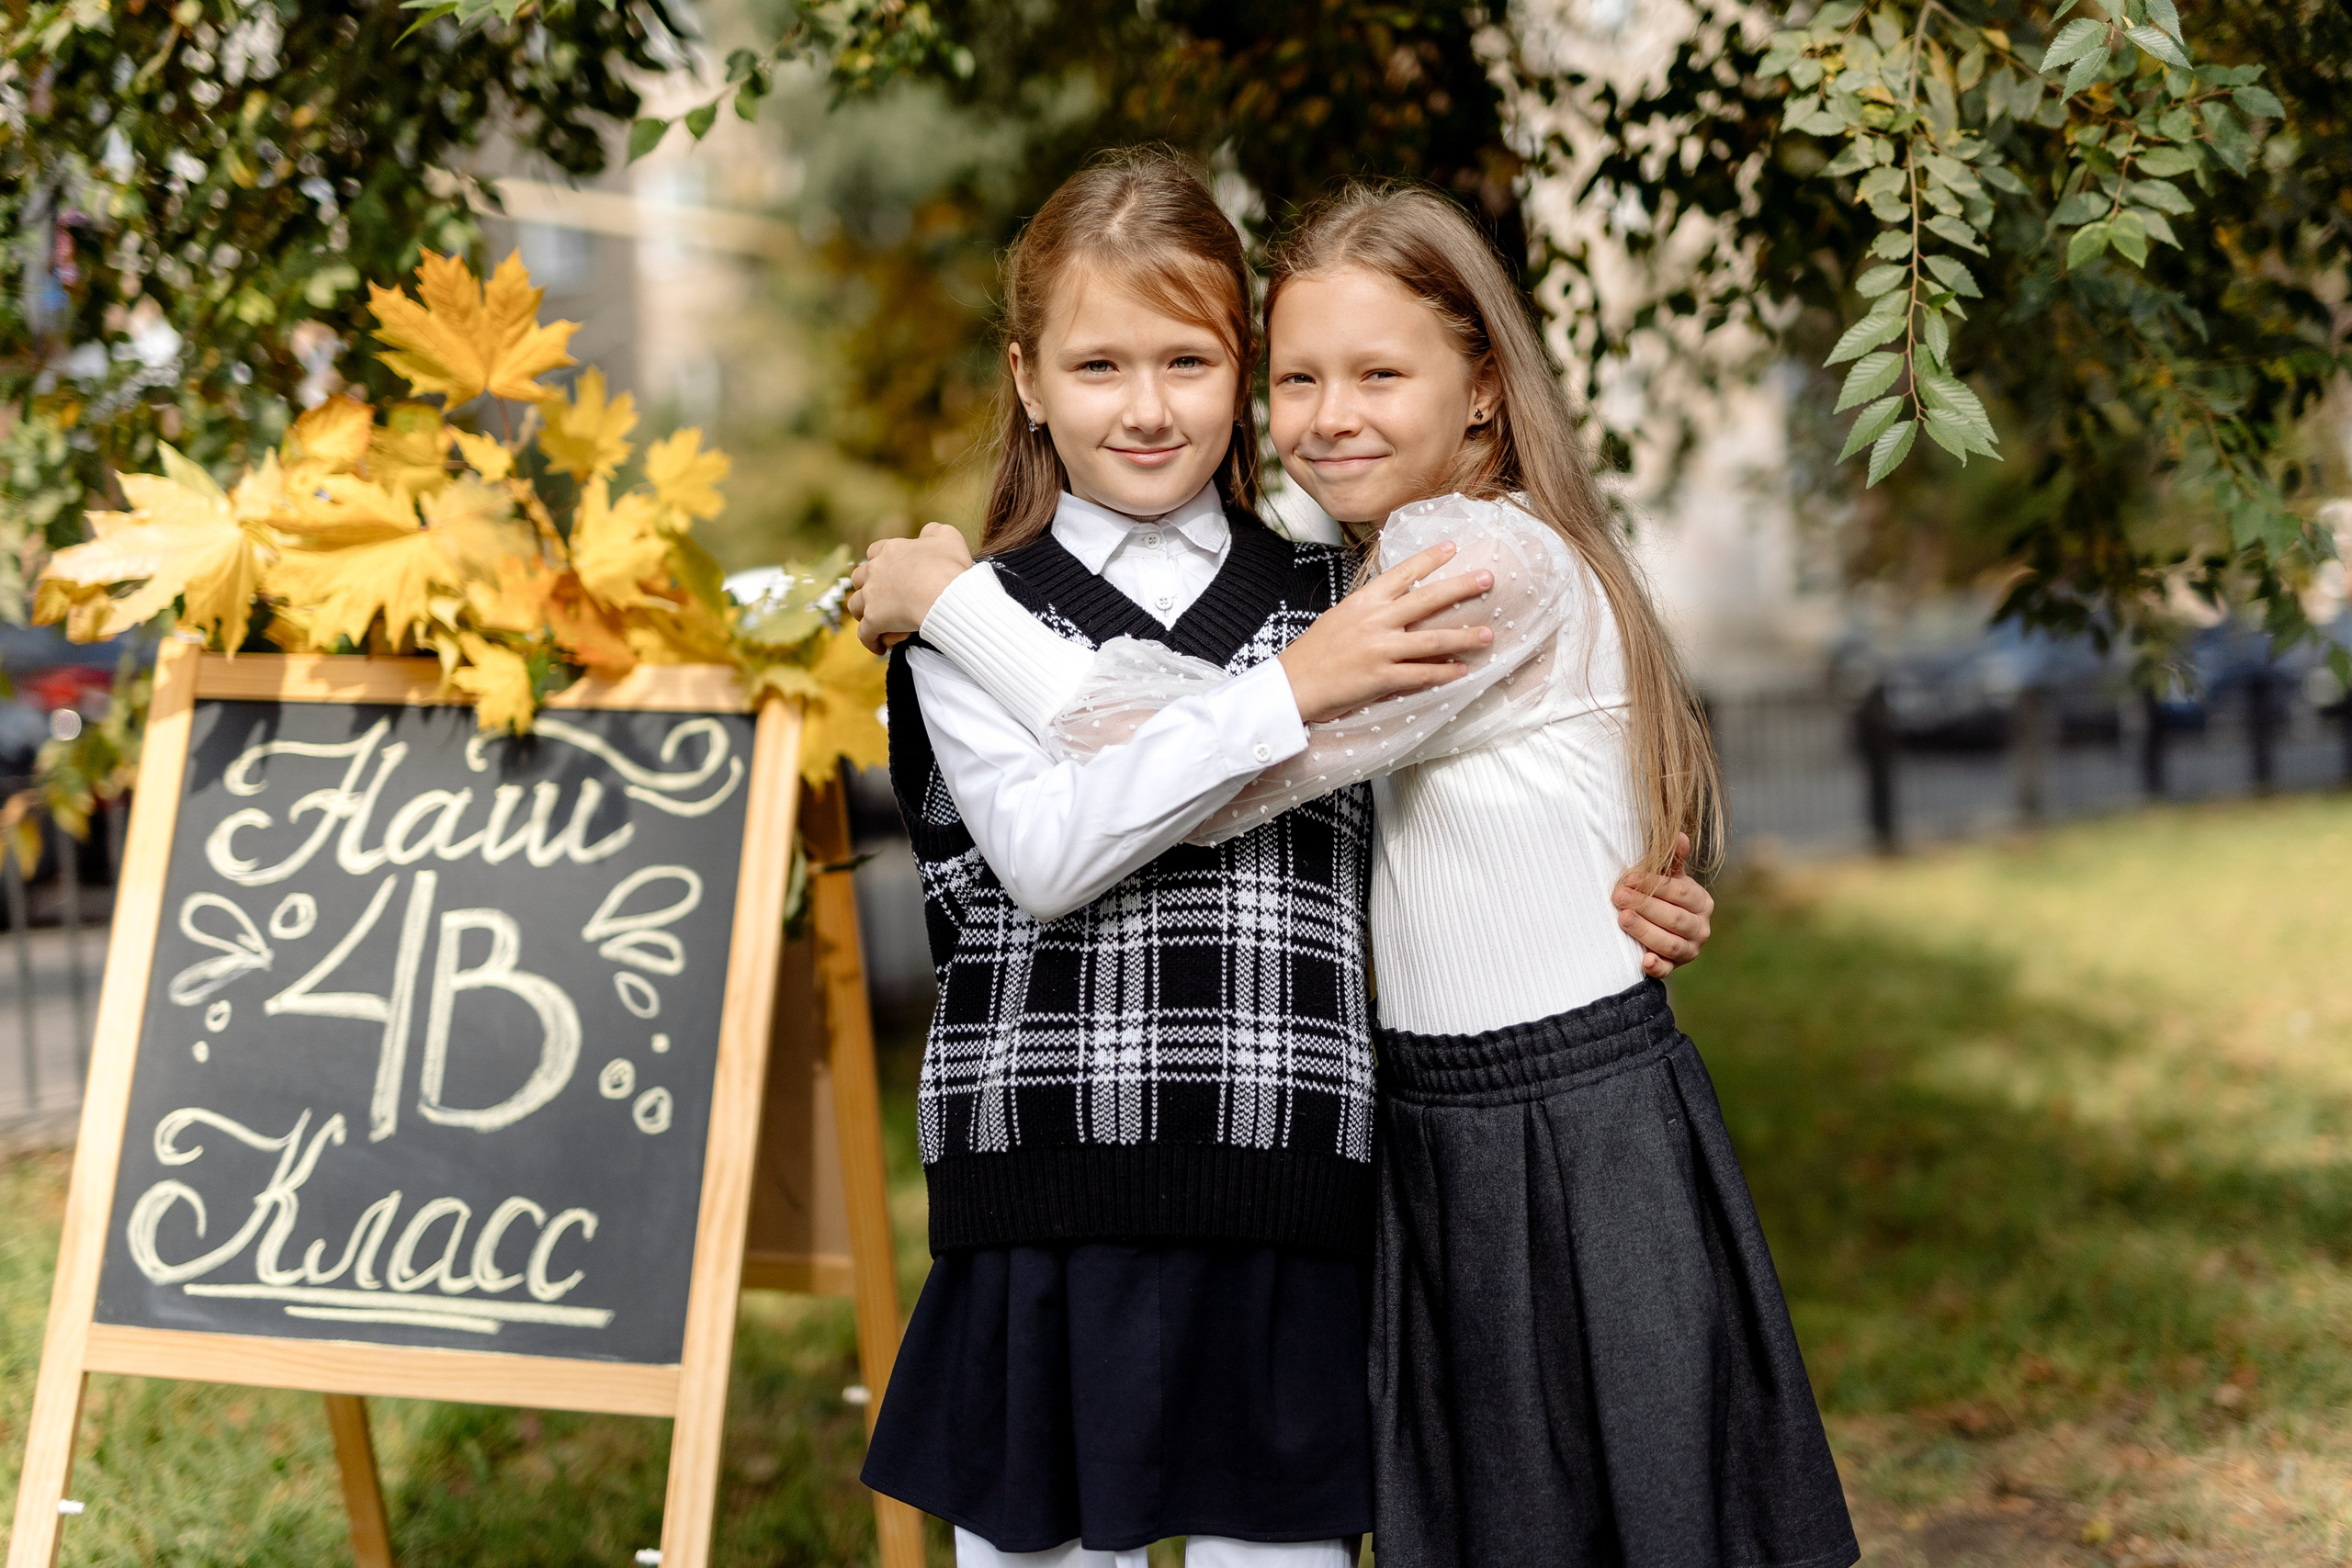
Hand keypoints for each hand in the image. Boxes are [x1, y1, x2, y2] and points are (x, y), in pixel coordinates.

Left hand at [846, 523, 974, 654]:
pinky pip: (864, 634)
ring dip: (863, 613)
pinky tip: (880, 648)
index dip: (880, 561)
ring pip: (855, 605)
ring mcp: (872, 596)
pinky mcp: (874, 620)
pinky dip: (870, 641)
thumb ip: (934, 531)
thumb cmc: (950, 567)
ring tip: (876, 623)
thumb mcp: (948, 537)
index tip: (890, 570)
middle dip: (866, 586)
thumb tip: (925, 534)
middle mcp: (876, 570)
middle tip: (880, 598)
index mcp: (891, 550)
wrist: (946, 595)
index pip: (875, 551)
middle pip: (858, 577)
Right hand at [1275, 541, 1498, 723]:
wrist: (1291, 685)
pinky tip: (1461, 671)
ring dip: (1464, 637)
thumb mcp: (1339, 617)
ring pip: (1432, 641)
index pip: (1402, 573)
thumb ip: (1368, 608)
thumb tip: (1393, 600)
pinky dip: (1444, 673)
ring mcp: (1379, 650)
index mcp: (1364, 602)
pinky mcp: (1381, 678)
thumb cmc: (1313, 652)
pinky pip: (1421, 675)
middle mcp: (1375, 621)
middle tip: (1489, 578)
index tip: (1453, 547)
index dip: (1429, 559)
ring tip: (1489, 634)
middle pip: (1427, 599)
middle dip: (1461, 587)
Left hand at [1613, 833, 1714, 977]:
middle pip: (1675, 919)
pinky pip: (1667, 970)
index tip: (1629, 878)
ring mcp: (1689, 950)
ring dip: (1645, 931)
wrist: (1660, 926)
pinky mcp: (1674, 968)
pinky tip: (1643, 960)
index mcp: (1701, 902)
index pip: (1680, 893)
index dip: (1654, 885)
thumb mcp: (1669, 876)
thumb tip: (1679, 836)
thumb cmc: (1662, 895)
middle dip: (1645, 906)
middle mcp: (1700, 928)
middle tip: (1618, 896)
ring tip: (1622, 918)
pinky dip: (1656, 966)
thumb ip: (1673, 860)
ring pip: (1671, 944)